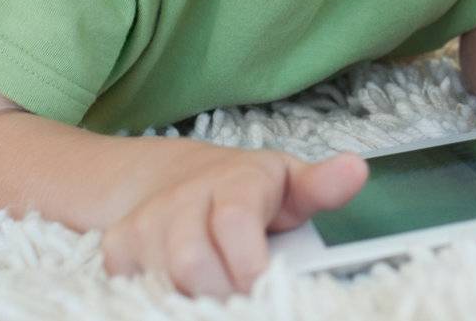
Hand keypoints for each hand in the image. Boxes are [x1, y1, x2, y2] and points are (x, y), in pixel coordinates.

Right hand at [101, 146, 366, 297]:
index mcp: (235, 182)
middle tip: (246, 305)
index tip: (266, 291)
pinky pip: (130, 286)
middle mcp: (185, 198)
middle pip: (193, 262)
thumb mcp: (290, 183)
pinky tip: (183, 296)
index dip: (250, 265)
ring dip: (192, 300)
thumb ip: (322, 186)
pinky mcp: (118, 245)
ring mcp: (147, 221)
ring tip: (220, 298)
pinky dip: (158, 300)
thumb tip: (357, 170)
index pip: (235, 222)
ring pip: (161, 280)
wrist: (179, 178)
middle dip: (222, 295)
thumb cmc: (246, 190)